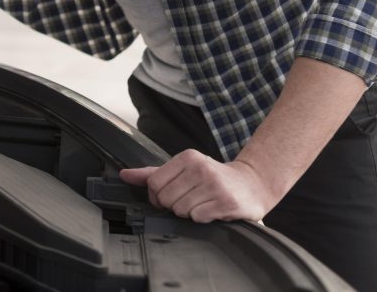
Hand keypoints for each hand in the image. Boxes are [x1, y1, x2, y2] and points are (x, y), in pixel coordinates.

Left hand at [119, 150, 277, 222]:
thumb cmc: (212, 178)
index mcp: (187, 157)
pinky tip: (212, 210)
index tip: (169, 196)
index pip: (154, 183)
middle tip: (189, 200)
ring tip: (202, 204)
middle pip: (166, 198)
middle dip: (174, 205)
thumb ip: (152, 173)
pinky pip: (198, 218)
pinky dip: (203, 218)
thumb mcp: (183, 170)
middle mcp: (201, 168)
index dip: (157, 196)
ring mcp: (215, 184)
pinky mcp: (227, 202)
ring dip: (189, 213)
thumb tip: (124, 174)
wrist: (252, 185)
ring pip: (181, 210)